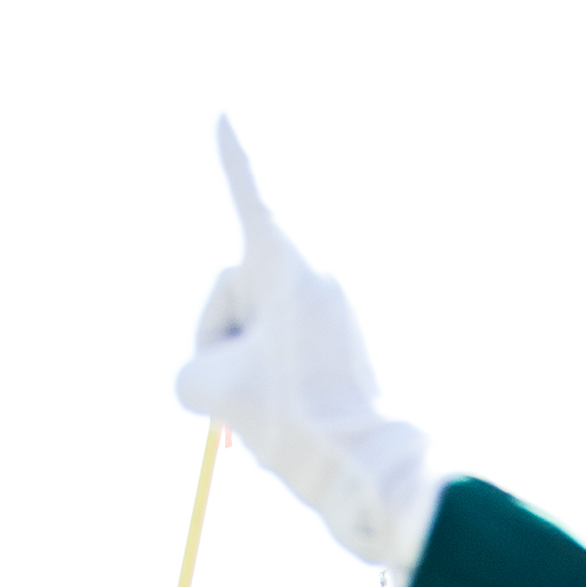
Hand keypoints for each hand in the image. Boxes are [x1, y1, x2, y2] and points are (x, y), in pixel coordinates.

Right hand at [176, 121, 442, 577]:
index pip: (252, 194)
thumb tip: (219, 379)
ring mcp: (352, 314)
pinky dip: (294, 396)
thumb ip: (195, 370)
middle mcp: (328, 276)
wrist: (389, 478)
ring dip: (261, 376)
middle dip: (226, 340)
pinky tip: (302, 432)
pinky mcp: (368, 356)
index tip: (226, 108)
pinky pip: (303, 364)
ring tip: (290, 418)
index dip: (234, 154)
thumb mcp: (215, 391)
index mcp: (293, 264)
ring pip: (271, 333)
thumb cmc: (306, 424)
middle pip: (242, 291)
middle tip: (246, 398)